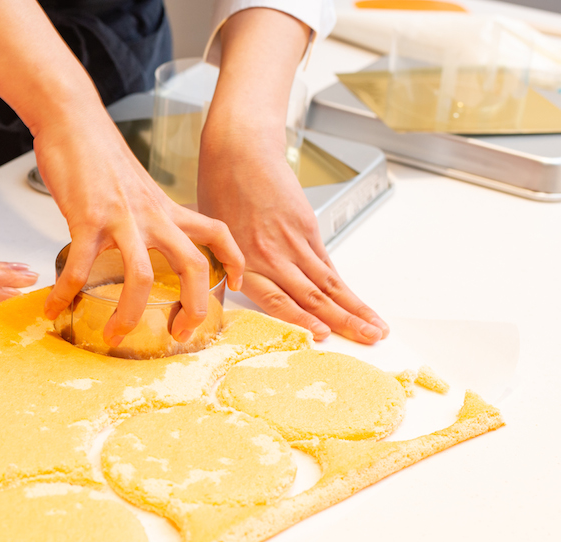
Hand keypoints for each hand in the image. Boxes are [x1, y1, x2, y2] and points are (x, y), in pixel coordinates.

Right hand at [37, 104, 243, 346]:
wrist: (73, 120)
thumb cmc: (99, 153)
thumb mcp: (137, 187)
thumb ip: (145, 216)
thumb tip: (137, 242)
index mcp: (166, 209)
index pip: (216, 232)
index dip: (233, 260)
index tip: (232, 284)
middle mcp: (152, 216)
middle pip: (192, 266)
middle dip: (192, 307)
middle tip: (179, 333)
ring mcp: (121, 219)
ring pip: (140, 277)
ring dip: (128, 314)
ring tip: (114, 335)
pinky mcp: (87, 219)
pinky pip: (79, 267)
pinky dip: (66, 293)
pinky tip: (55, 306)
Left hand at [197, 134, 387, 343]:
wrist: (240, 152)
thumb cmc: (219, 191)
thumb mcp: (213, 238)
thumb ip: (227, 270)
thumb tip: (229, 298)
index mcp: (243, 262)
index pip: (276, 300)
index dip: (302, 320)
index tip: (323, 336)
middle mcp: (271, 255)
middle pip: (311, 296)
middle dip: (342, 322)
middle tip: (367, 341)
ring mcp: (293, 241)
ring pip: (327, 282)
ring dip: (354, 307)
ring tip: (375, 328)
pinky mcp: (307, 226)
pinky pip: (326, 262)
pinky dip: (342, 284)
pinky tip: (356, 300)